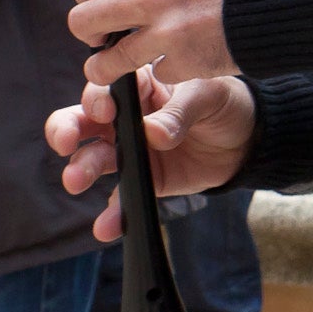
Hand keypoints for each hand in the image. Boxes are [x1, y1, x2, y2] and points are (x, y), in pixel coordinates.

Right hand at [45, 68, 255, 242]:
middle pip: (82, 120)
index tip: (103, 112)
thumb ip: (180, 111)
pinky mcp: (143, 180)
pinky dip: (111, 213)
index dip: (97, 98)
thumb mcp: (209, 95)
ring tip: (75, 180)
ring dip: (81, 169)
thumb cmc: (224, 103)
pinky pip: (120, 197)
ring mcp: (130, 150)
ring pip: (93, 158)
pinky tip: (105, 226)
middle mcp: (125, 116)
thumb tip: (155, 133)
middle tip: (65, 142)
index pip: (106, 87)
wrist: (247, 140)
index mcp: (139, 85)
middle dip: (65, 129)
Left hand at [66, 0, 242, 83]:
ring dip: (104, 69)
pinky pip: (157, 74)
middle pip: (82, 20)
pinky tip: (181, 62)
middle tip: (101, 39)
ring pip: (105, 62)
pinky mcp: (183, 63)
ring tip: (111, 71)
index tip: (92, 2)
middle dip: (87, 34)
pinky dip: (167, 71)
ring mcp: (165, 33)